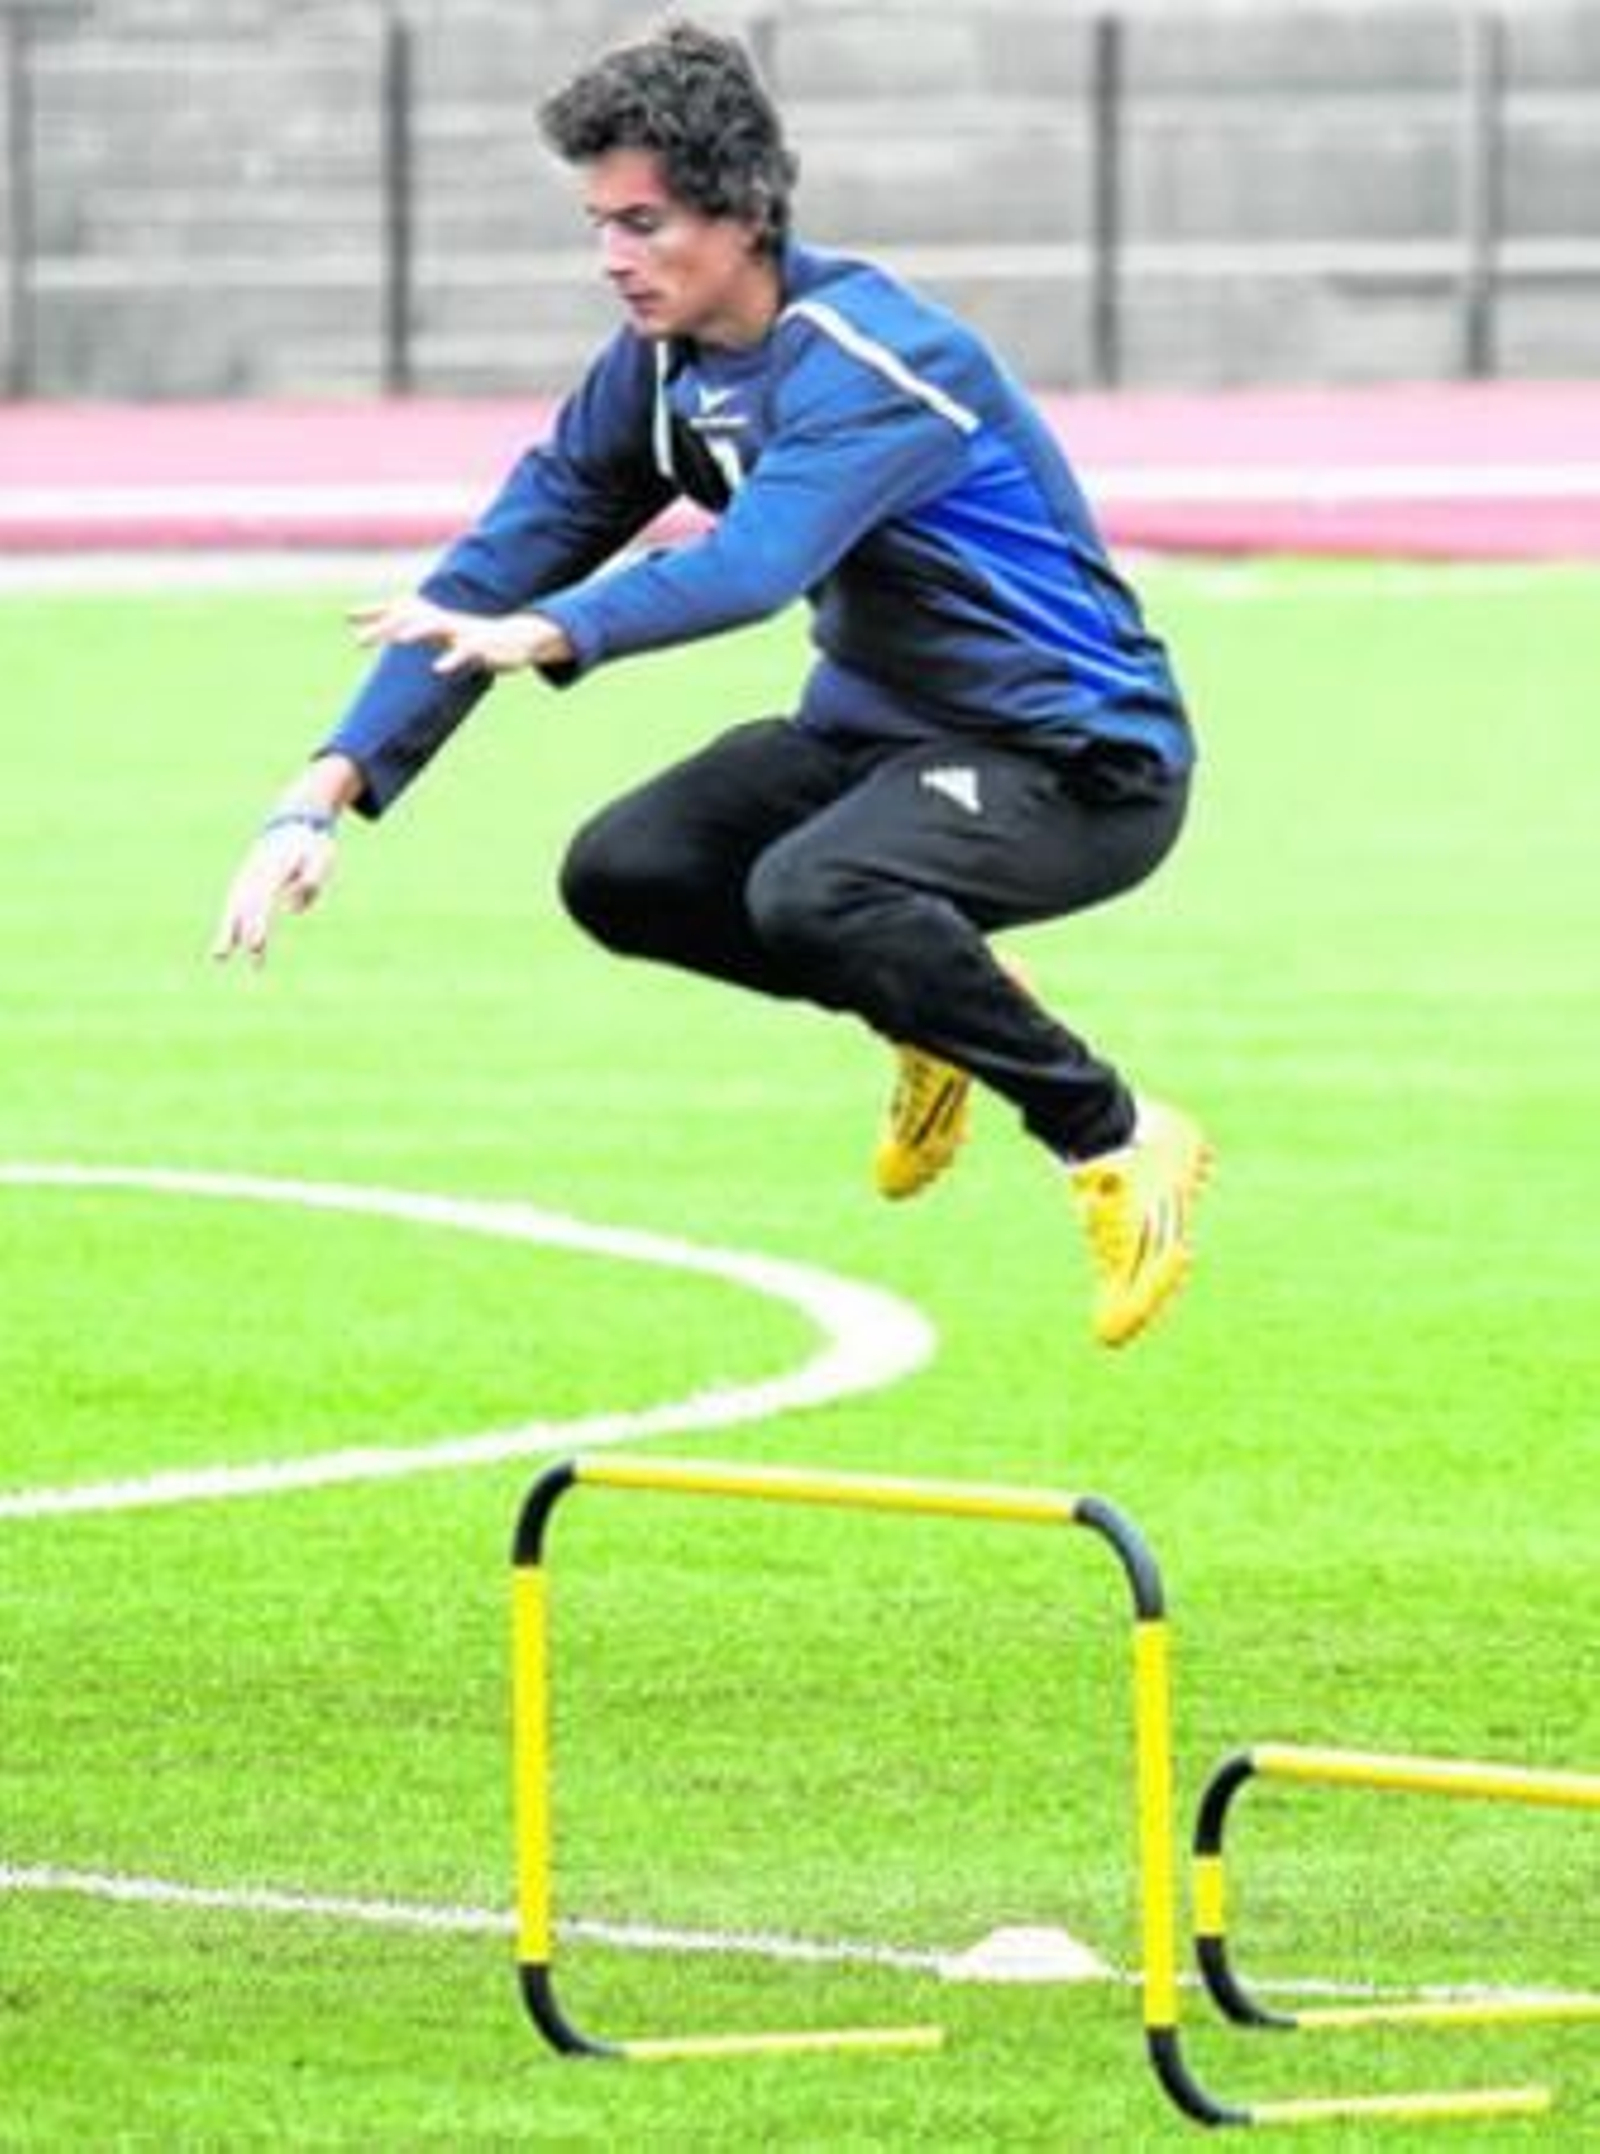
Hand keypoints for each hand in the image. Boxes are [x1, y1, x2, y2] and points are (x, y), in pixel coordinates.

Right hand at [211, 814, 337, 967]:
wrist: (295, 819)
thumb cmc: (312, 843)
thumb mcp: (322, 856)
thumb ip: (312, 880)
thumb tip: (289, 907)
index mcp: (276, 867)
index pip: (265, 901)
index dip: (259, 924)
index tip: (256, 944)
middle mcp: (257, 873)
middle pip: (247, 907)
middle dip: (245, 932)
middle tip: (245, 957)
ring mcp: (248, 875)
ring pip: (235, 906)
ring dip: (229, 931)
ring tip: (219, 958)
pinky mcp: (246, 880)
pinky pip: (235, 904)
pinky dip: (229, 922)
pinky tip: (224, 946)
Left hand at [348, 595, 572, 676]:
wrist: (512, 640)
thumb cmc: (466, 635)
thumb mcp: (435, 629)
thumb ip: (406, 624)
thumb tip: (374, 625)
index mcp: (431, 618)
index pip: (398, 612)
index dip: (374, 613)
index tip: (348, 618)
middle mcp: (442, 620)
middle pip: (409, 618)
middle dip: (384, 628)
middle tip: (359, 642)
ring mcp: (461, 632)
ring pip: (436, 628)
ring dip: (418, 632)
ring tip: (400, 640)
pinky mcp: (480, 647)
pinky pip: (463, 653)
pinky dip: (451, 660)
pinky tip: (437, 670)